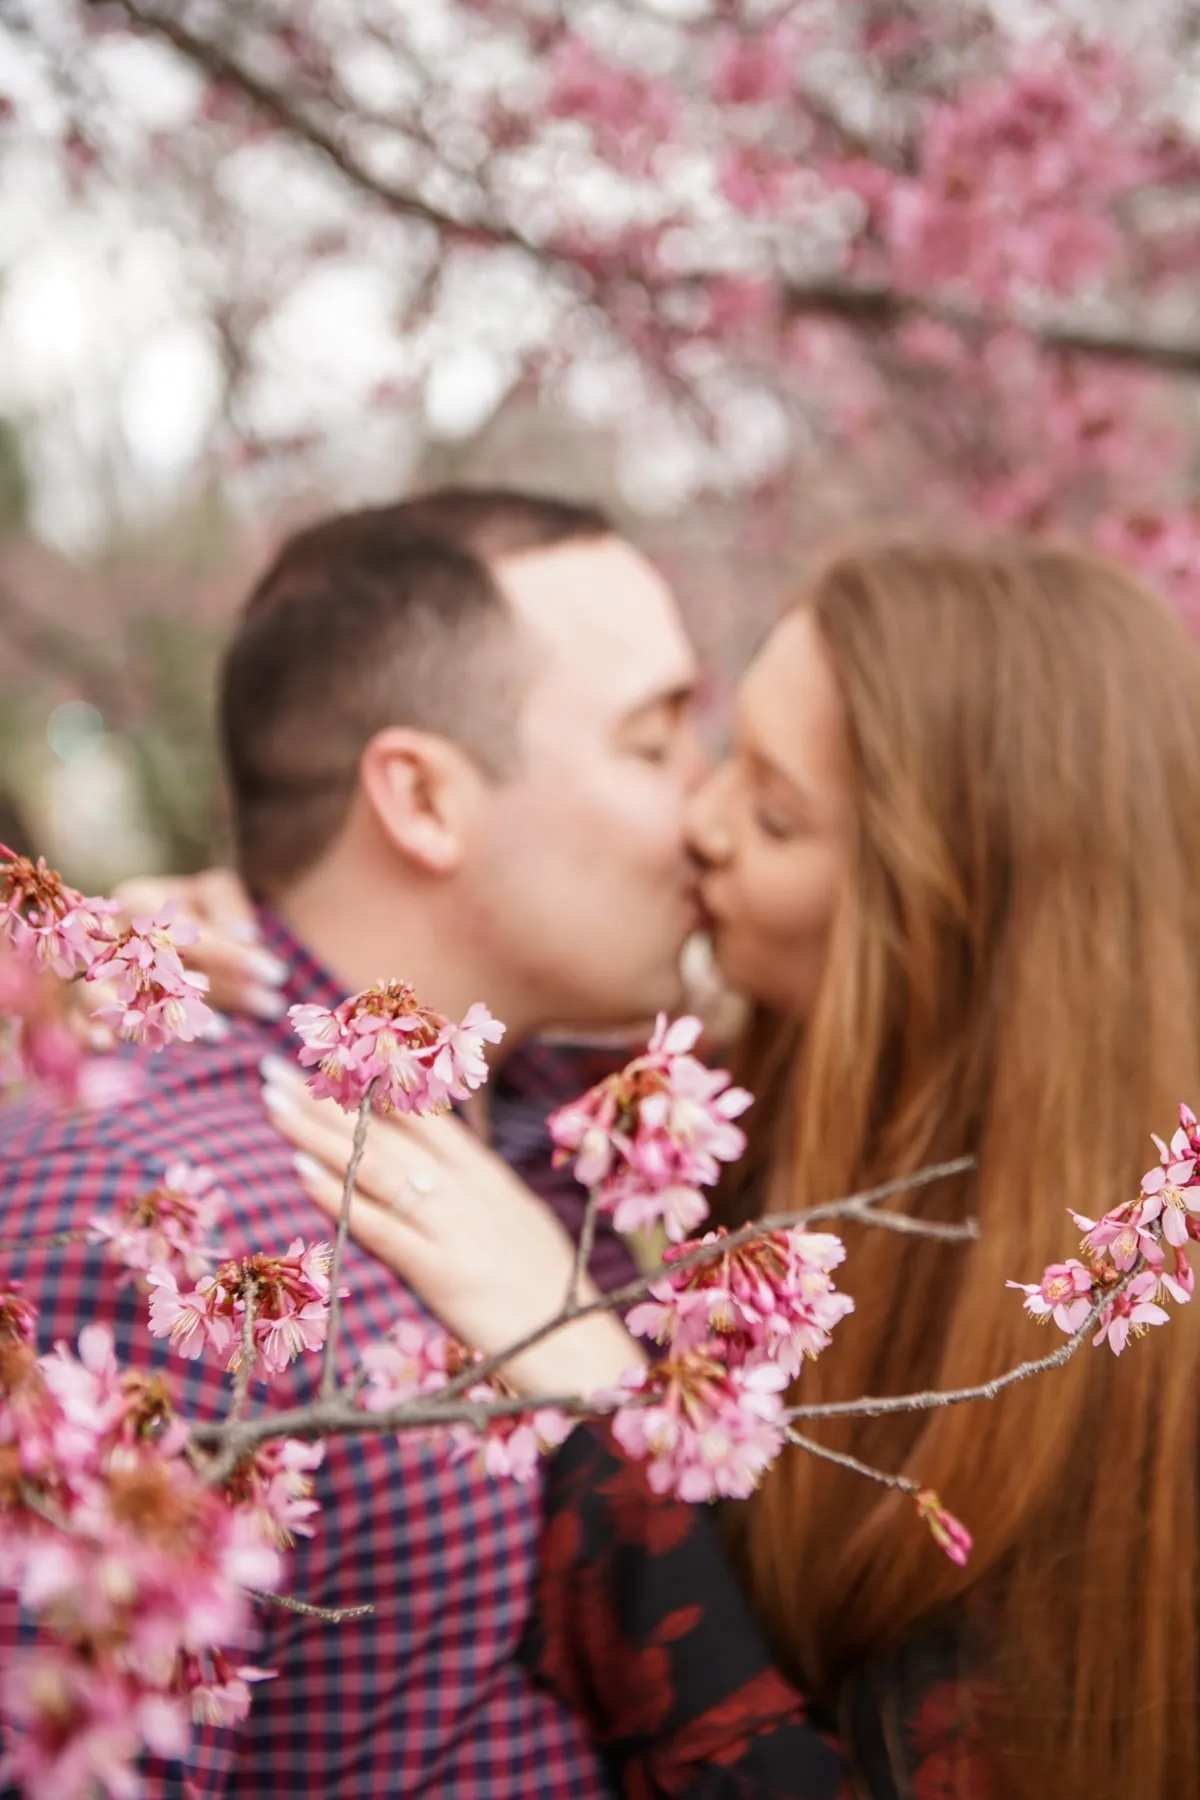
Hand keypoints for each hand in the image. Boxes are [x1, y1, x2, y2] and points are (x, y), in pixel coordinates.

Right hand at [67, 868, 285, 1044]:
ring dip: (167, 1016)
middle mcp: (112, 934)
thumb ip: (228, 906)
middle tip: (270, 1006)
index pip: (191, 932)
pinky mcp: (81, 1001)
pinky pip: (73, 1016)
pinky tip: (107, 1045)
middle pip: (166, 969)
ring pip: (121, 994)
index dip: (235, 954)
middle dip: (223, 991)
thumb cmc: (191, 909)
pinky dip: (85, 1030)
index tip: (277, 974)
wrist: (147, 930)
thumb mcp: (212, 892)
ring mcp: (92, 968)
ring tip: (220, 1035)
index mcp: (141, 901)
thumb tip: (246, 934)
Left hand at [260, 1058, 643, 1398]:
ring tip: (273, 1105)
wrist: (582, 1347)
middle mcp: (470, 1191)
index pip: (421, 1116)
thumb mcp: (519, 1223)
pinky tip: (301, 1174)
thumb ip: (478, 1192)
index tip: (326, 1060)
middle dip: (327, 1100)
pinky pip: (383, 1228)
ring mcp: (456, 1228)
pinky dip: (341, 1199)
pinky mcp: (444, 1272)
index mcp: (488, 1176)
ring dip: (319, 1135)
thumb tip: (437, 1170)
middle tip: (274, 1070)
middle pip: (387, 1133)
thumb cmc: (550, 1293)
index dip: (369, 1086)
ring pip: (377, 1168)